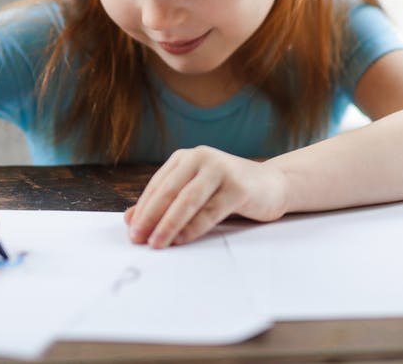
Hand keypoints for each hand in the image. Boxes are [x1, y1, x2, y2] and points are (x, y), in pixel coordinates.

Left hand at [125, 146, 287, 248]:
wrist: (272, 185)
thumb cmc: (227, 191)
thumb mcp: (194, 192)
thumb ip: (164, 203)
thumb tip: (130, 219)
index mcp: (186, 158)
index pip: (158, 185)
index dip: (143, 209)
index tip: (132, 231)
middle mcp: (202, 158)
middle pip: (170, 191)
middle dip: (151, 217)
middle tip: (138, 239)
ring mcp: (221, 170)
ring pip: (188, 200)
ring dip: (169, 224)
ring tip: (157, 243)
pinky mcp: (238, 187)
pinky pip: (210, 211)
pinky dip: (194, 227)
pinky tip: (182, 239)